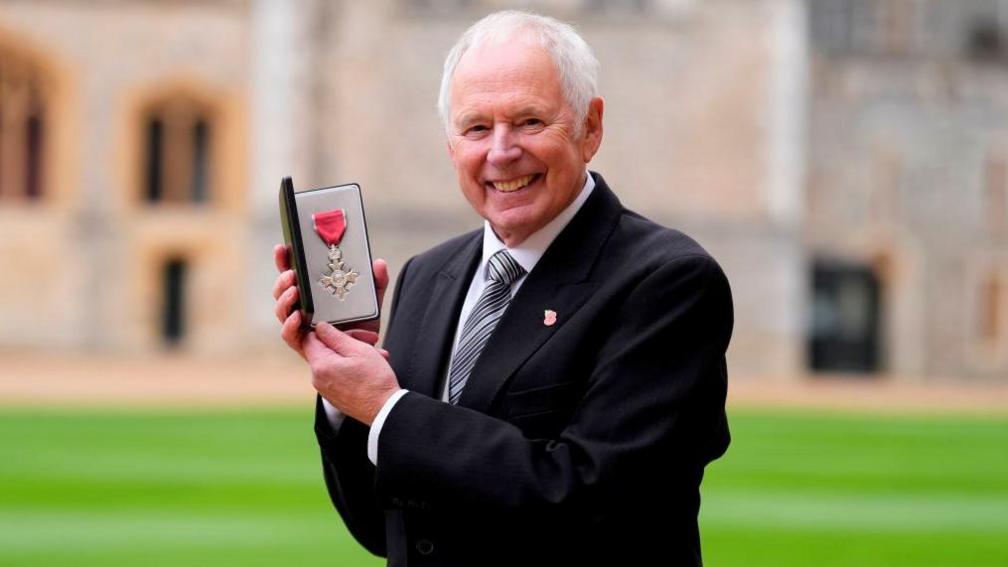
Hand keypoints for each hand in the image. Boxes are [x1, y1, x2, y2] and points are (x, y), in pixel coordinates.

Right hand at [272, 244, 389, 357]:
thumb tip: (379, 263)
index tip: (282, 247)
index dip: (284, 260)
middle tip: (292, 273)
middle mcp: (302, 307)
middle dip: (282, 280)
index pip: (293, 273)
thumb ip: (376, 282)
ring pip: (281, 310)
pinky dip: (289, 324)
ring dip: (284, 299)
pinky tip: (297, 316)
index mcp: (313, 293)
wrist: (368, 351)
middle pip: (281, 291)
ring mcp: (300, 325)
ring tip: (295, 290)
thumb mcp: (372, 300)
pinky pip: (288, 334)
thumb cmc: (364, 323)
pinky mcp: (302, 344)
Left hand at [304, 322, 400, 424]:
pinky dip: (349, 368)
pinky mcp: (332, 395)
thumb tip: (320, 327)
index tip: (345, 331)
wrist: (384, 410)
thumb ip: (335, 336)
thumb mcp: (358, 350)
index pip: (310, 338)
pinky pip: (336, 374)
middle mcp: (317, 378)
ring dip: (351, 355)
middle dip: (345, 342)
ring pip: (332, 361)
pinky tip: (367, 368)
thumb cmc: (375, 380)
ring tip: (374, 355)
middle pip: (323, 349)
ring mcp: (324, 388)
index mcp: (320, 365)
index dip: (327, 330)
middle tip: (367, 340)